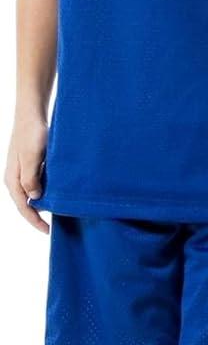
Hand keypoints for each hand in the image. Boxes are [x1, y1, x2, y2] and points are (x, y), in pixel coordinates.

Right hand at [5, 116, 49, 232]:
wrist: (32, 114)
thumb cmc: (32, 133)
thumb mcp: (32, 156)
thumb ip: (31, 177)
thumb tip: (34, 198)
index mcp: (12, 179)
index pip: (23, 207)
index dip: (34, 221)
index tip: (48, 230)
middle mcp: (15, 178)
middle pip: (26, 203)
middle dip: (38, 215)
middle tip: (53, 225)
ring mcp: (22, 172)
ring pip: (32, 194)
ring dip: (42, 203)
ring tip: (58, 211)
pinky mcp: (30, 165)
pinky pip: (36, 184)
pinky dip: (45, 191)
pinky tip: (56, 193)